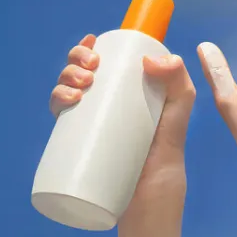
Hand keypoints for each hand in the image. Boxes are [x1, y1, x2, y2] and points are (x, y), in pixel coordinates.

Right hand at [49, 34, 195, 236]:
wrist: (148, 194)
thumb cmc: (164, 151)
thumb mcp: (178, 110)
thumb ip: (179, 80)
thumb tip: (152, 59)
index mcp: (120, 90)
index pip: (99, 61)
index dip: (88, 47)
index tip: (94, 42)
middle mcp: (99, 104)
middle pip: (79, 71)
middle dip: (76, 58)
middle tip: (92, 68)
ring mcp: (86, 123)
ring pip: (64, 89)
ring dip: (65, 77)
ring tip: (82, 86)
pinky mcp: (75, 143)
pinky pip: (58, 116)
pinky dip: (56, 101)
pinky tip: (67, 101)